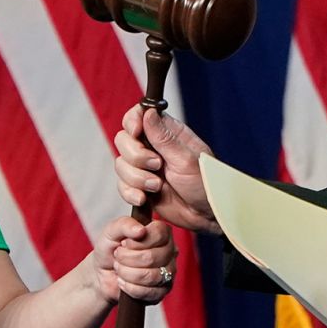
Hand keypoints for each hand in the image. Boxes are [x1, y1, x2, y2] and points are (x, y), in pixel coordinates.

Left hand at [92, 215, 176, 304]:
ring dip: (127, 273)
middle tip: (118, 257)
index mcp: (162, 232)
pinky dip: (130, 288)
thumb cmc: (110, 248)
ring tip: (119, 269)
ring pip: (151, 276)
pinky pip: (149, 292)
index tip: (123, 243)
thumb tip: (140, 230)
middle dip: (127, 259)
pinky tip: (123, 282)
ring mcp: (168, 272)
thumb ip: (125, 224)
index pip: (159, 234)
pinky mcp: (162, 291)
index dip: (136, 241)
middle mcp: (169, 251)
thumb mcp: (111, 231)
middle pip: (152, 257)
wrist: (102, 273)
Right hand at [113, 106, 218, 232]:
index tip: (136, 132)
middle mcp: (152, 147)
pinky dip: (130, 193)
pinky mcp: (139, 186)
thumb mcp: (186, 159)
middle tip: (157, 165)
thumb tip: (149, 112)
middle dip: (136, 155)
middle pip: (123, 139)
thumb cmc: (205, 183)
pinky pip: (122, 186)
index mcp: (167, 133)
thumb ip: (164, 137)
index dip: (132, 121)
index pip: (139, 115)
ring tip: (157, 186)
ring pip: (121, 164)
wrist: (206, 215)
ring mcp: (144, 167)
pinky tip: (144, 198)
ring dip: (137, 178)